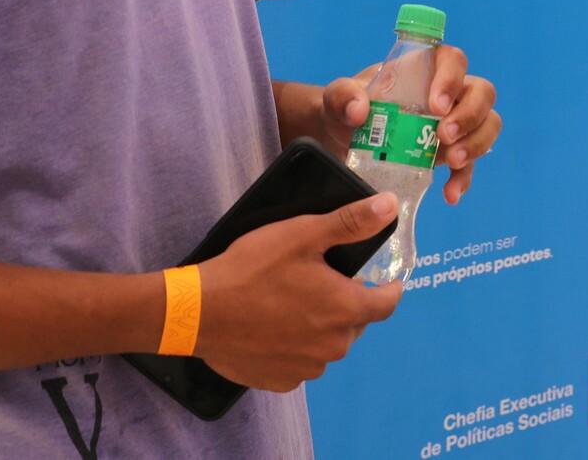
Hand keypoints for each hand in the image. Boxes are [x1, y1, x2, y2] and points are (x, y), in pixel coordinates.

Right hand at [196, 197, 403, 390]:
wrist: (198, 313)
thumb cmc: (252, 270)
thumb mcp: (303, 234)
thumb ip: (351, 222)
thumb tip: (390, 206)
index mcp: (345, 309)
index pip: (386, 304)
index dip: (390, 290)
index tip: (389, 282)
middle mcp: (333, 346)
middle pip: (354, 323)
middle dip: (347, 303)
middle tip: (323, 283)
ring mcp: (306, 368)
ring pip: (327, 344)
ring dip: (321, 327)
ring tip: (295, 305)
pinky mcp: (280, 381)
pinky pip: (300, 362)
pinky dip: (295, 347)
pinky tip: (274, 329)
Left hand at [314, 49, 501, 204]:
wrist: (343, 136)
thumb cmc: (348, 106)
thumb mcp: (338, 97)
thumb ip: (343, 96)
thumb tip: (359, 111)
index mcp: (425, 68)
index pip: (453, 60)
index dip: (452, 79)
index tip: (436, 105)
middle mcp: (448, 92)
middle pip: (482, 93)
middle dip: (470, 115)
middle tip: (443, 136)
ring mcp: (454, 122)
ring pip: (487, 124)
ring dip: (476, 143)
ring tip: (452, 162)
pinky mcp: (451, 151)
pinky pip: (469, 163)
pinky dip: (463, 178)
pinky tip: (450, 193)